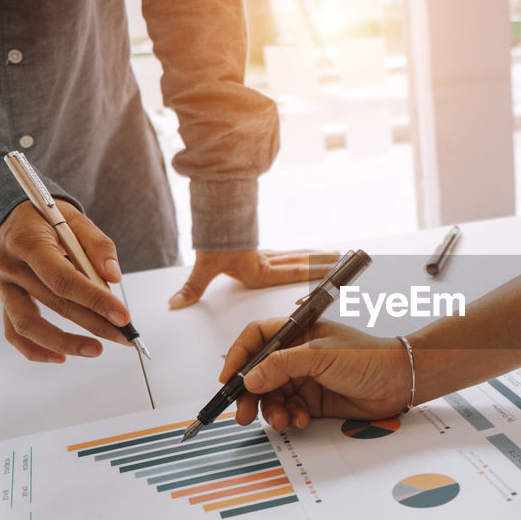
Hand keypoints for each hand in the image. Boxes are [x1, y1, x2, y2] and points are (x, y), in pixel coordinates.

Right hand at [0, 200, 131, 361]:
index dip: (94, 299)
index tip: (122, 316)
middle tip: (123, 335)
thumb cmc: (46, 217)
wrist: (13, 217)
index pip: (63, 278)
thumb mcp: (75, 218)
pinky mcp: (5, 299)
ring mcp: (4, 285)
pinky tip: (61, 357)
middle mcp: (10, 265)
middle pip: (54, 303)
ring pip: (28, 324)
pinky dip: (35, 349)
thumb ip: (97, 245)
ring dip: (64, 342)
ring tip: (96, 349)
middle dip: (94, 323)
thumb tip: (113, 277)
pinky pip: (14, 331)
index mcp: (27, 241)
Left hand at [168, 249, 339, 308]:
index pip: (293, 272)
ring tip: (335, 256)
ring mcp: (265, 255)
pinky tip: (307, 255)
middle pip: (301, 262)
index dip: (315, 274)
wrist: (210, 217)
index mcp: (258, 271)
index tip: (333, 272)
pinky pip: (287, 254)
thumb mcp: (204, 265)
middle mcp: (266, 263)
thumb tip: (177, 302)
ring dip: (317, 257)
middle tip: (344, 261)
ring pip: (297, 256)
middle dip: (324, 263)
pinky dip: (302, 255)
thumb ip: (193, 287)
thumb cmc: (212, 240)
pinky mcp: (260, 251)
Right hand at [220, 319, 410, 429]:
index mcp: (298, 332)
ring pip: (272, 395)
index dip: (239, 357)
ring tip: (282, 420)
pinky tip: (301, 420)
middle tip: (243, 414)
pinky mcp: (313, 400)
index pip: (256, 338)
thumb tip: (249, 378)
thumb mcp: (320, 356)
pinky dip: (290, 417)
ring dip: (271, 410)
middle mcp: (297, 354)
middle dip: (249, 394)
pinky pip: (289, 410)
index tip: (228, 380)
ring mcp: (305, 378)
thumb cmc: (369, 357)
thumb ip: (282, 366)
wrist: (399, 382)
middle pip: (259, 372)